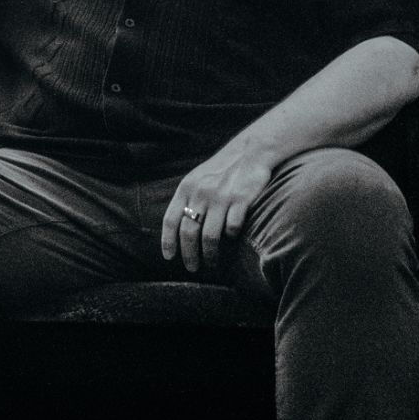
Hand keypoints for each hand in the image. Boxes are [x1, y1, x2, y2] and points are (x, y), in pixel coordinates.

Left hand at [160, 144, 274, 272]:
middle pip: (189, 232)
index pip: (171, 220)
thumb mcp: (197, 179)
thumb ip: (187, 199)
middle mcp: (200, 193)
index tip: (169, 257)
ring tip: (211, 264)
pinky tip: (232, 240)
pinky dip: (231, 238)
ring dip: (210, 255)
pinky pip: (232, 228)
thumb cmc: (221, 170)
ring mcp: (220, 197)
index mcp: (186, 188)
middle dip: (189, 255)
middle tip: (192, 268)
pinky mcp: (240, 200)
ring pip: (209, 236)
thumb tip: (176, 228)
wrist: (250, 151)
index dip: (168, 241)